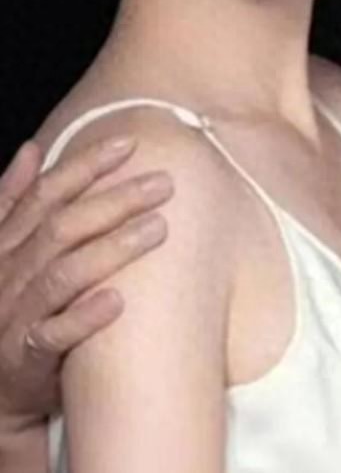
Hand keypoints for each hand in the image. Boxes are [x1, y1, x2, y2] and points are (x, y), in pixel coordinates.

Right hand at [0, 137, 171, 431]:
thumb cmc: (12, 307)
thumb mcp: (5, 251)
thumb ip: (16, 202)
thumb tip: (32, 151)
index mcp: (4, 245)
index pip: (45, 195)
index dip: (84, 166)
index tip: (129, 143)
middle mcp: (7, 275)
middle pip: (62, 228)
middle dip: (114, 201)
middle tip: (164, 184)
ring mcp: (14, 315)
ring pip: (63, 275)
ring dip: (112, 249)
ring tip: (159, 228)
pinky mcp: (26, 358)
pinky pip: (55, 335)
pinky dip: (85, 317)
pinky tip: (118, 300)